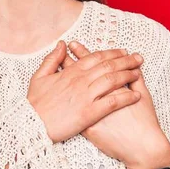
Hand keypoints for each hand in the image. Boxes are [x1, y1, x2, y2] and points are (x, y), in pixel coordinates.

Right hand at [27, 40, 141, 143]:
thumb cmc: (35, 103)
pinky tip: (136, 95)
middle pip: (108, 66)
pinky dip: (125, 97)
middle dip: (126, 60)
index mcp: (70, 72)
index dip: (112, 53)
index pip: (96, 57)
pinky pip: (112, 102)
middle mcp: (80, 81)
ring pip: (112, 81)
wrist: (30, 124)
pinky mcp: (89, 113)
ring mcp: (85, 96)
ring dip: (128, 75)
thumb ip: (52, 59)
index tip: (123, 51)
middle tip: (138, 58)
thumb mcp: (39, 76)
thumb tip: (61, 44)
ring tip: (139, 72)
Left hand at [65, 41, 169, 168]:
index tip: (73, 44)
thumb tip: (134, 68)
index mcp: (110, 86)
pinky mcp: (87, 127)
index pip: (94, 65)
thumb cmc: (145, 122)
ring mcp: (91, 111)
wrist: (141, 147)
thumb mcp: (145, 97)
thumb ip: (137, 80)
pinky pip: (72, 113)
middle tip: (63, 48)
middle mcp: (97, 96)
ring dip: (65, 78)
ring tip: (57, 66)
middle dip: (71, 60)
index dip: (83, 53)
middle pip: (81, 75)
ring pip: (74, 92)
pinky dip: (65, 102)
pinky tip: (58, 94)